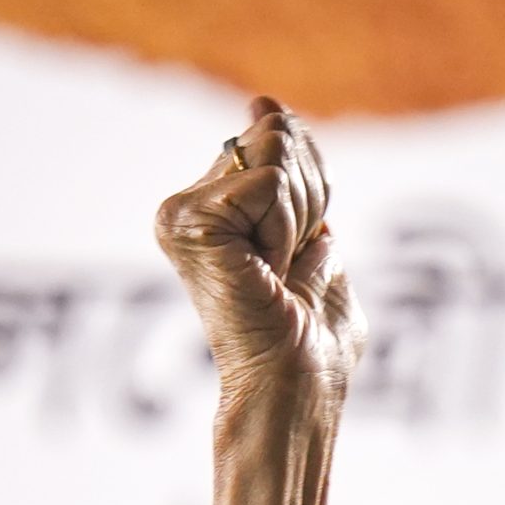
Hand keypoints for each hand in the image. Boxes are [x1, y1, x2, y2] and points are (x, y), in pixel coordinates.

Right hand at [155, 96, 365, 410]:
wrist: (294, 395)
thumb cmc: (314, 352)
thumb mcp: (322, 255)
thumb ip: (304, 192)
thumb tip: (266, 108)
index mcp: (219, 213)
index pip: (276, 142)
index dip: (314, 183)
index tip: (303, 248)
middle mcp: (189, 207)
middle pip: (276, 137)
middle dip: (310, 201)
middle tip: (290, 269)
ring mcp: (183, 212)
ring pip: (275, 153)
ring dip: (301, 221)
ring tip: (278, 275)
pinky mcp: (188, 220)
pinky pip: (271, 183)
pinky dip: (289, 231)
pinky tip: (267, 273)